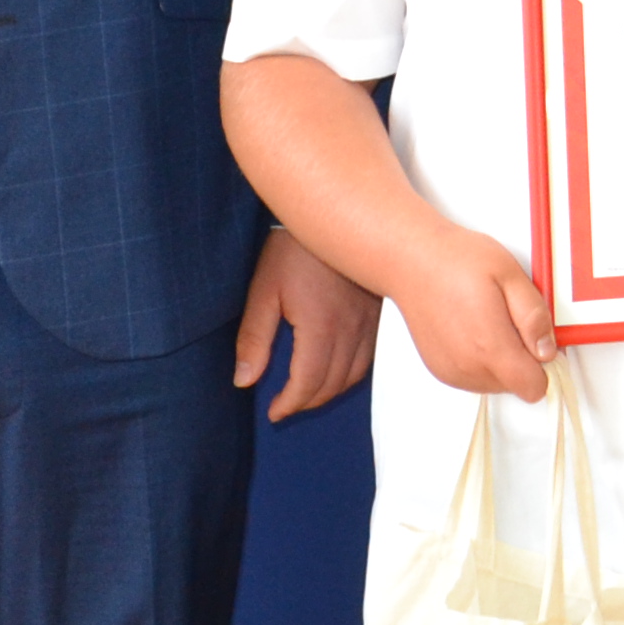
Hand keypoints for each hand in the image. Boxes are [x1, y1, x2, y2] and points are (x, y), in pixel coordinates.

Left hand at [235, 227, 381, 419]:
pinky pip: (371, 356)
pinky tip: (336, 370)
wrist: (332, 213)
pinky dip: (352, 373)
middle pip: (333, 384)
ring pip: (356, 374)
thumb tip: (244, 380)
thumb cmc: (293, 250)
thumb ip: (254, 340)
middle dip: (307, 401)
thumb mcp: (263, 292)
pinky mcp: (379, 312)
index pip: (308, 383)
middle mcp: (351, 327)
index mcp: (321, 326)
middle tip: (286, 404)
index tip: (273, 411)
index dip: (289, 404)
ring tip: (308, 393)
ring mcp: (370, 320)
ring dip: (331, 391)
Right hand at [394, 224, 558, 402]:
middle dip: (524, 358)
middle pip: (516, 385)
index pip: (533, 387)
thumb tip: (548, 350)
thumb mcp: (511, 275)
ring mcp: (451, 372)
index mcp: (490, 347)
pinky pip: (475, 379)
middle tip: (512, 319)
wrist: (412, 261)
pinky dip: (481, 361)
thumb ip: (534, 317)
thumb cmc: (458, 261)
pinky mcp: (440, 370)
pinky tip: (474, 328)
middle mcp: (468, 368)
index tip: (540, 339)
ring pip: (496, 383)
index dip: (545, 364)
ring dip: (502, 360)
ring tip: (490, 320)